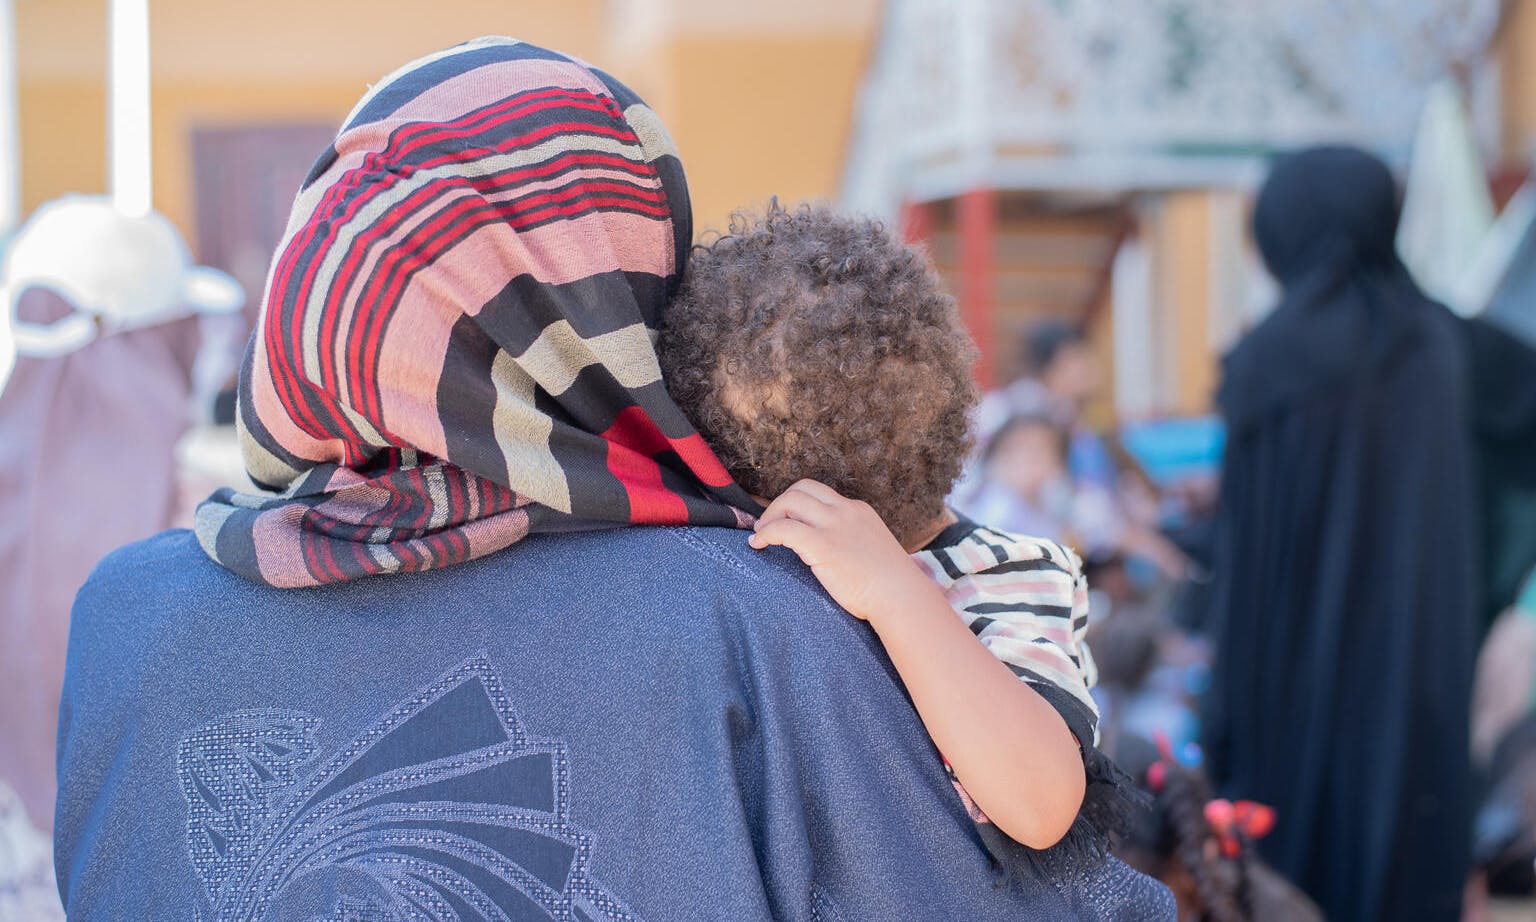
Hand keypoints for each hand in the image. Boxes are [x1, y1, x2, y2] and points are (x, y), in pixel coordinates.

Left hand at [747, 479, 936, 622]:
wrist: (901, 596)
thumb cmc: (890, 584)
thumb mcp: (872, 548)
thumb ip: (852, 540)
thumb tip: (830, 551)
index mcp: (858, 510)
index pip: (819, 493)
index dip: (796, 503)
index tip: (786, 520)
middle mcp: (845, 510)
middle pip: (801, 488)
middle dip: (779, 504)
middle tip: (767, 525)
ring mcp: (834, 525)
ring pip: (790, 501)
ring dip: (769, 516)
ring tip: (761, 535)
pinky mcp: (822, 544)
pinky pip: (783, 529)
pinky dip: (765, 534)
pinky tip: (757, 545)